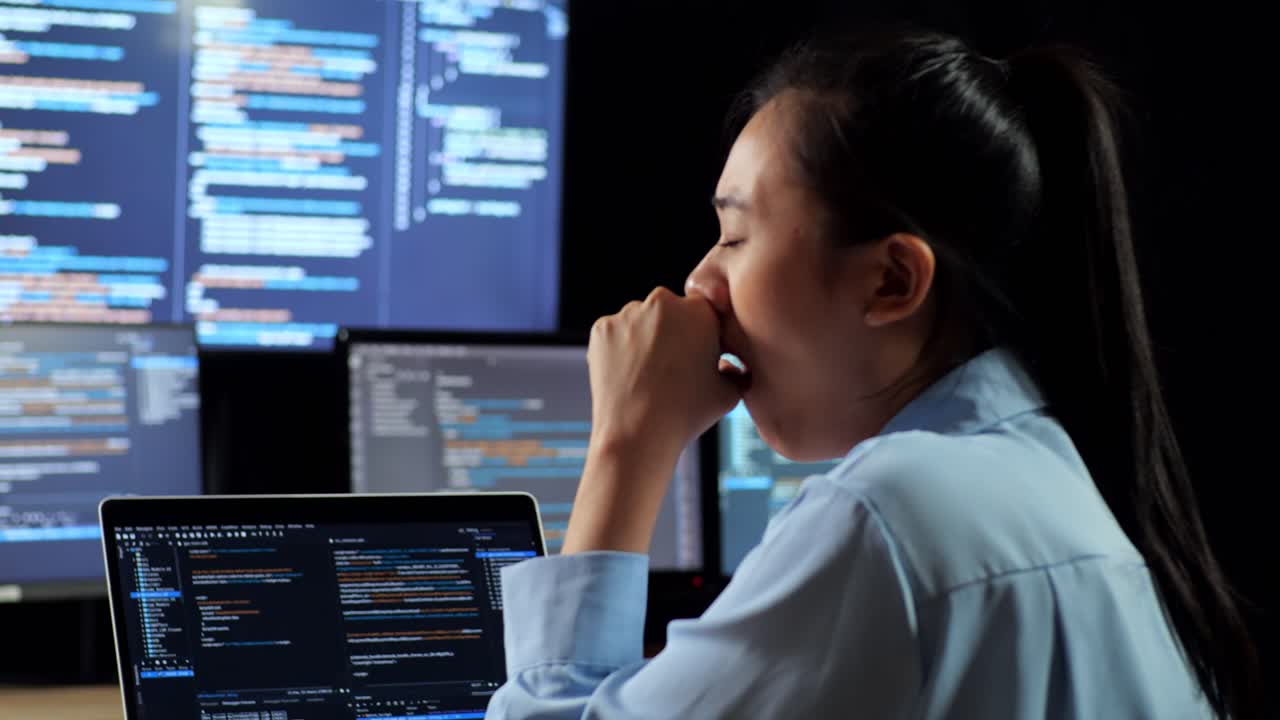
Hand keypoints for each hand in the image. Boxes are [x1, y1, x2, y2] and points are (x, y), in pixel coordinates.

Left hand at [586, 286, 740, 459]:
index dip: (702, 336)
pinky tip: (627, 375)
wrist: (637, 433)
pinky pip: (615, 333)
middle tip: (671, 368)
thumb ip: (738, 371)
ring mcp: (628, 313)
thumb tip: (734, 366)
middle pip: (670, 311)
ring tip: (647, 376)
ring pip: (640, 320)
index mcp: (700, 311)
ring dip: (644, 338)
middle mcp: (663, 302)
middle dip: (672, 332)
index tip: (697, 359)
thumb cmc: (686, 415)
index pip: (703, 312)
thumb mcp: (729, 394)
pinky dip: (619, 349)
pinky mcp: (601, 328)